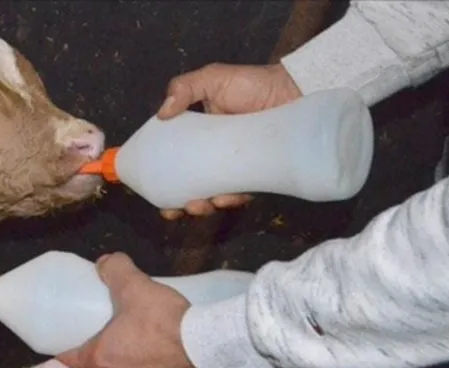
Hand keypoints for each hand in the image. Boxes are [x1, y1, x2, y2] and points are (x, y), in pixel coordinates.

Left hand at [57, 253, 208, 367]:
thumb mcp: (136, 286)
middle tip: (122, 337)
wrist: (210, 348)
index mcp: (101, 359)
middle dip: (110, 355)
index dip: (67, 353)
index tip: (68, 346)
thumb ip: (116, 270)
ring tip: (148, 352)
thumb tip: (104, 262)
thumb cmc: (164, 320)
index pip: (71, 360)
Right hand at [155, 63, 302, 220]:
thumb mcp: (213, 78)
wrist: (296, 91)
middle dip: (179, 204)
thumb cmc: (254, 84)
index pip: (175, 160)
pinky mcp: (256, 176)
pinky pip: (240, 195)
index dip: (162, 178)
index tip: (152, 191)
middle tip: (174, 209)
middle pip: (190, 186)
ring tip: (198, 206)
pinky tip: (223, 198)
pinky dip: (229, 201)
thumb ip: (184, 88)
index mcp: (198, 135)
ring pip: (213, 196)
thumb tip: (161, 113)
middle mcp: (214, 155)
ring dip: (202, 207)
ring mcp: (235, 167)